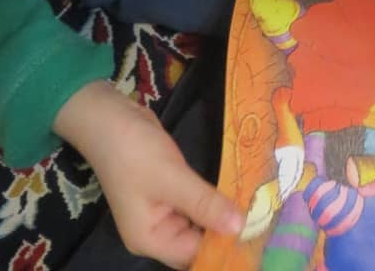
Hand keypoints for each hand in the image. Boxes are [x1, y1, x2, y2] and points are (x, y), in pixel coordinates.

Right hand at [53, 80, 241, 268]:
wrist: (109, 118)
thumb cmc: (134, 152)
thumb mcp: (171, 178)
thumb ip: (205, 204)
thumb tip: (240, 227)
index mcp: (150, 239)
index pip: (193, 255)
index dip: (224, 248)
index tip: (258, 236)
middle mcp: (155, 232)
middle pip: (197, 244)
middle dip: (226, 233)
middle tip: (264, 220)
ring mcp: (161, 211)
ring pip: (199, 223)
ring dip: (223, 215)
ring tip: (259, 208)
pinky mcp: (169, 191)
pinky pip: (195, 204)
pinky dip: (213, 201)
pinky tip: (237, 193)